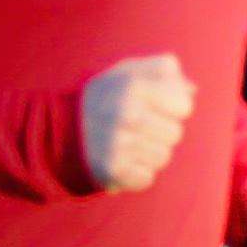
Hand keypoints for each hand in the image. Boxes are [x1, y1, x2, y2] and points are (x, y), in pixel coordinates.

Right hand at [81, 53, 194, 191]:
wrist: (55, 130)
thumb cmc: (101, 98)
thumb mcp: (126, 71)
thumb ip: (161, 69)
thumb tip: (191, 89)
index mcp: (134, 86)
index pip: (185, 107)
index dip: (172, 108)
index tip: (151, 107)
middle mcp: (127, 113)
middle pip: (175, 134)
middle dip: (159, 132)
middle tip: (133, 127)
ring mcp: (120, 143)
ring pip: (163, 158)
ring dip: (148, 154)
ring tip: (125, 143)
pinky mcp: (113, 169)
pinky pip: (147, 178)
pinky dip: (136, 173)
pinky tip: (120, 160)